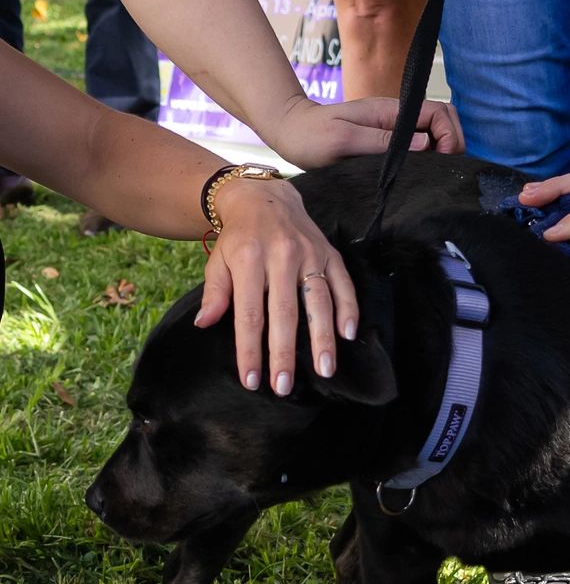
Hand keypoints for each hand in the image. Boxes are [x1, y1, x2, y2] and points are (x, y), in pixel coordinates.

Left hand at [192, 177, 358, 393]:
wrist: (265, 197)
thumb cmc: (238, 238)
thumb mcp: (217, 261)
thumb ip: (215, 292)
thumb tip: (206, 324)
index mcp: (249, 260)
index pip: (250, 314)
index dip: (250, 349)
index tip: (251, 380)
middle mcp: (283, 256)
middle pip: (285, 313)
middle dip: (285, 353)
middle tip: (284, 386)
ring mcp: (310, 254)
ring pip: (319, 301)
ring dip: (323, 338)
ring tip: (325, 369)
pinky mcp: (330, 253)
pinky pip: (343, 283)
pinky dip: (348, 309)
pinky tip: (349, 334)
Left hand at [262, 95, 464, 170]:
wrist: (291, 131)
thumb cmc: (312, 135)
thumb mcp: (344, 139)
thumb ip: (382, 141)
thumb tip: (423, 144)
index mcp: (392, 111)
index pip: (439, 113)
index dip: (449, 134)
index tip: (441, 159)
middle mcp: (399, 117)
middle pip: (444, 120)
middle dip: (453, 141)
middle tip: (444, 168)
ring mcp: (395, 128)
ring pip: (435, 132)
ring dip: (443, 149)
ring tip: (434, 173)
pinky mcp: (389, 141)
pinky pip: (420, 145)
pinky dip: (429, 156)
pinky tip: (420, 174)